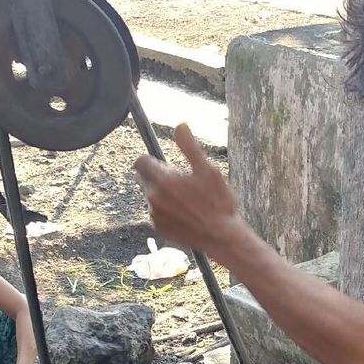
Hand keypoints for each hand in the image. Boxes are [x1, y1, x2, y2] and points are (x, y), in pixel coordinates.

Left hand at [134, 124, 247, 264]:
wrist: (223, 238)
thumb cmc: (219, 203)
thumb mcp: (209, 170)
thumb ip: (190, 146)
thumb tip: (179, 125)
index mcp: (163, 181)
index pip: (141, 162)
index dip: (152, 159)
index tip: (167, 163)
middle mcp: (153, 198)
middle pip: (144, 179)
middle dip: (157, 176)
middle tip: (181, 182)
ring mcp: (155, 216)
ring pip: (151, 196)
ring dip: (162, 194)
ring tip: (187, 200)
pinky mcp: (160, 230)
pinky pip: (156, 213)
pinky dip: (166, 210)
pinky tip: (185, 214)